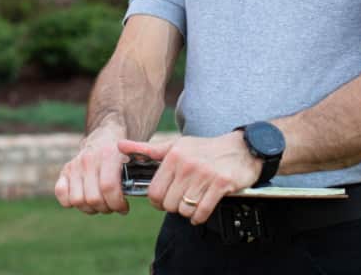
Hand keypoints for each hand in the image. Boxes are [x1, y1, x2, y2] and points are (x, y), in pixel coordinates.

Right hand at [54, 125, 129, 215]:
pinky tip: (84, 200)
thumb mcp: (134, 159)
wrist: (105, 136)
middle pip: (93, 198)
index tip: (124, 207)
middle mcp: (89, 159)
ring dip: (91, 209)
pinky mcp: (65, 171)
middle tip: (113, 206)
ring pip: (77, 200)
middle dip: (106, 208)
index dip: (117, 203)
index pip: (109, 187)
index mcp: (108, 155)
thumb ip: (136, 177)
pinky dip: (70, 202)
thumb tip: (132, 201)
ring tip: (100, 204)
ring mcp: (75, 165)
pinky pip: (61, 194)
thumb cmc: (122, 155)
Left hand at [117, 132, 261, 225]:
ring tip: (194, 200)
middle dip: (174, 206)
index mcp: (173, 155)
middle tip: (182, 198)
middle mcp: (187, 164)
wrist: (241, 148)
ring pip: (184, 209)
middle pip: (168, 204)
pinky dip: (200, 216)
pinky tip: (203, 207)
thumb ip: (147, 149)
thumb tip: (119, 146)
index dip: (158, 200)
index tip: (165, 198)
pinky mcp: (221, 185)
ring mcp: (204, 175)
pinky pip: (202, 212)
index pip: (154, 192)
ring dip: (188, 211)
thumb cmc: (204, 149)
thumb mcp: (175, 145)